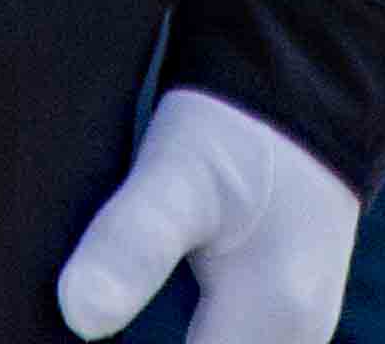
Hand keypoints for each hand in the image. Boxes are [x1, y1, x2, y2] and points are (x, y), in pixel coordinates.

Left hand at [56, 90, 358, 343]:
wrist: (309, 68)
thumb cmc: (242, 120)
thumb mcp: (179, 170)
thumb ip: (133, 241)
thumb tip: (79, 317)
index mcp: (272, 321)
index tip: (74, 337)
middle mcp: (295, 339)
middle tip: (77, 328)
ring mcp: (296, 329)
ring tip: (106, 327)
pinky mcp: (284, 311)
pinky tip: (125, 332)